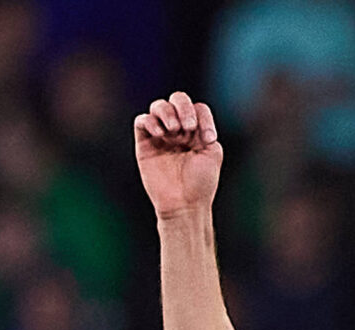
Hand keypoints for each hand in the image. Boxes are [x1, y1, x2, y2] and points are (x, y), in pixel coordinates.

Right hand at [134, 91, 222, 218]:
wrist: (184, 204)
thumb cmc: (201, 183)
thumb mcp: (213, 153)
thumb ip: (206, 130)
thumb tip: (193, 119)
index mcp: (196, 131)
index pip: (197, 108)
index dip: (202, 116)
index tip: (207, 138)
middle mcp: (178, 130)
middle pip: (177, 99)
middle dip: (183, 107)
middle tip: (188, 127)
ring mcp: (161, 136)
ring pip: (158, 106)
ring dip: (167, 112)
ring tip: (173, 131)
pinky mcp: (145, 144)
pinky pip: (141, 121)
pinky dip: (150, 121)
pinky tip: (160, 133)